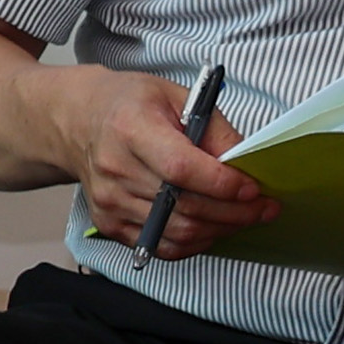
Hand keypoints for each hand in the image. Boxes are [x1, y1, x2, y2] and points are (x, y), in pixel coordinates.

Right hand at [53, 65, 268, 260]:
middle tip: (264, 208)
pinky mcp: (109, 223)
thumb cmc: (129, 104)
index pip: (181, 168)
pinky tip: (211, 227)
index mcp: (130, 129)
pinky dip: (193, 243)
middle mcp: (115, 168)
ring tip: (243, 218)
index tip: (253, 189)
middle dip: (235, 212)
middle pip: (184, 206)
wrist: (79, 121)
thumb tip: (245, 166)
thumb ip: (215, 130)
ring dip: (219, 229)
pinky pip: (160, 246)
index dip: (222, 184)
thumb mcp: (177, 96)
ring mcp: (109, 201)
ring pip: (177, 232)